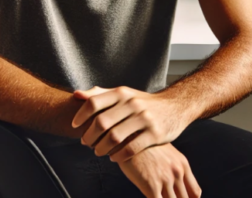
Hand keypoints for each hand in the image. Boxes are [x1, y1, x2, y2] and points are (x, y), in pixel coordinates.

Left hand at [71, 86, 190, 161]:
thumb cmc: (143, 102)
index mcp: (122, 93)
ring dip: (101, 148)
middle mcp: (133, 104)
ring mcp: (145, 119)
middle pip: (101, 122)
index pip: (93, 103)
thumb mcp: (124, 94)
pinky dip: (118, 156)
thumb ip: (100, 94)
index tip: (74, 126)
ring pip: (114, 137)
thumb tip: (76, 94)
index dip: (80, 116)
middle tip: (85, 143)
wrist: (176, 105)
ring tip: (98, 151)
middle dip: (89, 136)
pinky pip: (131, 149)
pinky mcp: (155, 134)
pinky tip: (114, 157)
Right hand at [117, 143, 201, 197]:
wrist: (128, 137)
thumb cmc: (143, 145)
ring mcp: (166, 180)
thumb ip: (172, 167)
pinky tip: (150, 197)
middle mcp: (177, 173)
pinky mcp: (151, 186)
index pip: (195, 192)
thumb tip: (173, 184)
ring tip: (157, 196)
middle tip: (167, 196)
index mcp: (183, 165)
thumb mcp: (165, 153)